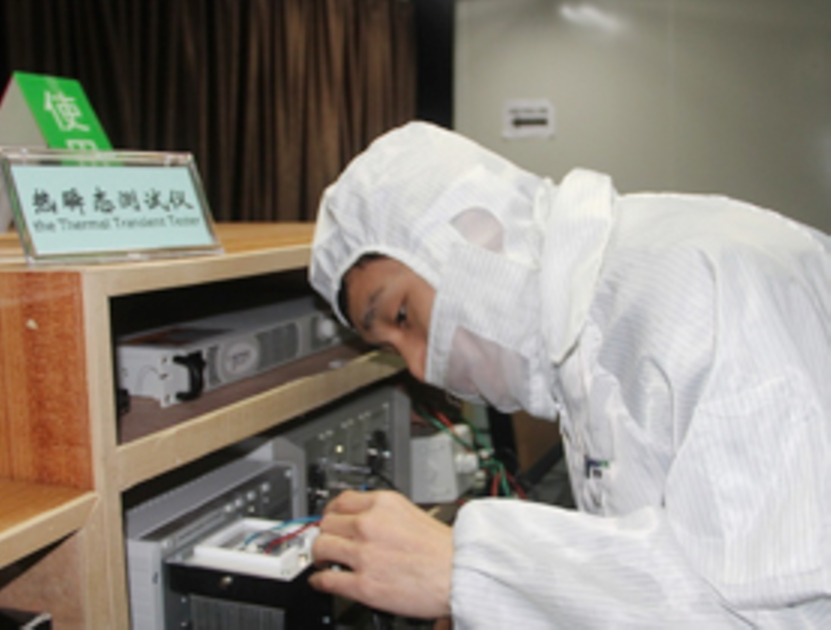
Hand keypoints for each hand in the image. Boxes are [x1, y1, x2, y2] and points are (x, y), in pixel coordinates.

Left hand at [309, 490, 452, 618]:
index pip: (340, 500)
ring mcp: (364, 554)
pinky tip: (322, 580)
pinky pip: (327, 579)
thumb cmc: (444, 549)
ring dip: (319, 555)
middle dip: (325, 533)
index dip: (331, 511)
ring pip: (321, 547)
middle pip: (327, 522)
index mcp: (383, 504)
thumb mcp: (412, 513)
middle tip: (328, 540)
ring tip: (324, 560)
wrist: (461, 574)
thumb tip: (363, 519)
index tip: (330, 517)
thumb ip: (384, 513)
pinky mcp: (363, 584)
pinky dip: (319, 580)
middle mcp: (369, 525)